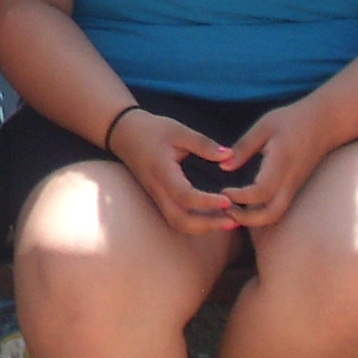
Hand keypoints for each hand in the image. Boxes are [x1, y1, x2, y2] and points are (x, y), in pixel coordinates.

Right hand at [108, 109, 240, 234]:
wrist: (123, 133)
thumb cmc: (151, 130)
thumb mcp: (178, 131)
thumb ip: (203, 144)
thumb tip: (229, 155)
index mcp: (162, 172)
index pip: (184, 196)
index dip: (207, 202)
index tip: (228, 200)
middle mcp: (158, 190)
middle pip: (180, 220)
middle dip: (208, 225)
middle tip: (234, 220)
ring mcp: (157, 197)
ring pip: (178, 223)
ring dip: (203, 227)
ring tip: (228, 220)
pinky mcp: (159, 199)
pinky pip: (177, 218)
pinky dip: (196, 223)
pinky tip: (214, 216)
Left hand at [219, 99, 339, 230]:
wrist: (325, 123)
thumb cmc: (293, 120)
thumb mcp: (265, 127)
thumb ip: (245, 147)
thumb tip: (223, 166)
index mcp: (281, 164)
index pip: (261, 192)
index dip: (240, 197)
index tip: (222, 190)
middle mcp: (290, 181)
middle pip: (271, 215)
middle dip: (245, 219)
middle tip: (223, 208)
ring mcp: (294, 187)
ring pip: (275, 215)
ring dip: (252, 219)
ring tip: (230, 207)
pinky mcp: (294, 188)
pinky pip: (277, 208)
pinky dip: (260, 213)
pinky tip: (243, 204)